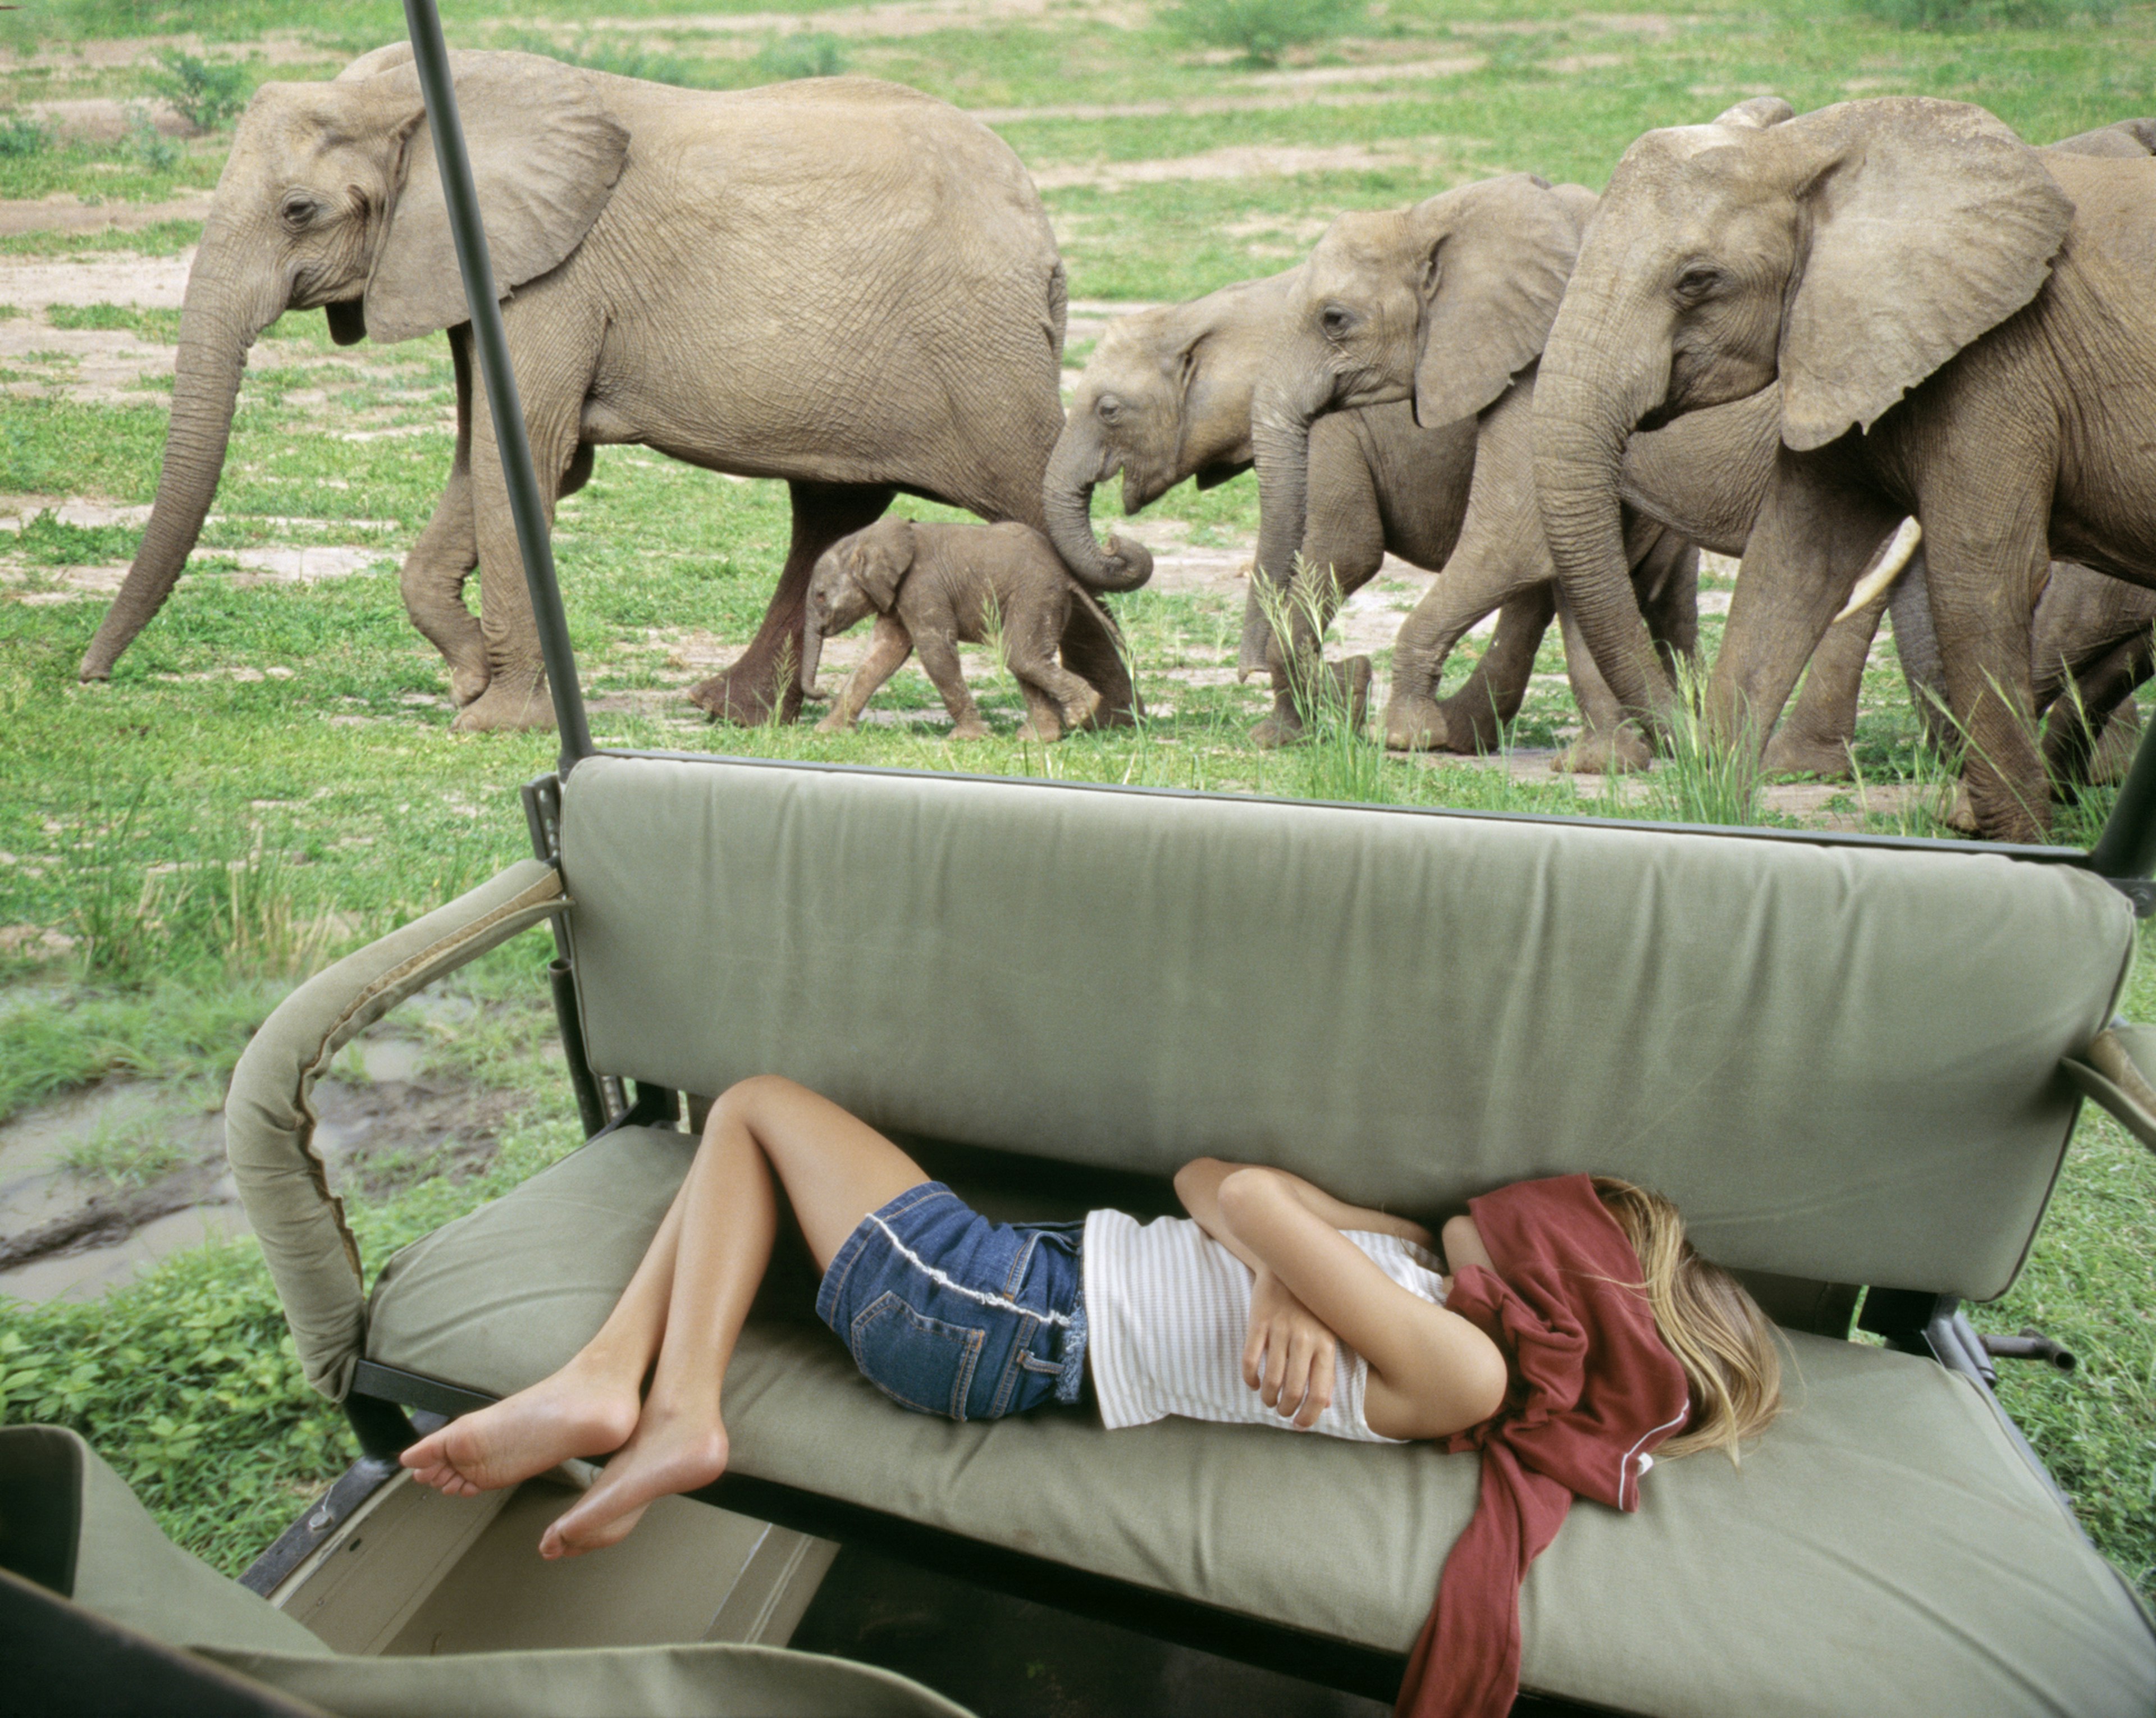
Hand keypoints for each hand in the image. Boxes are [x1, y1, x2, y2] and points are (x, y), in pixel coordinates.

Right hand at [1243, 1267, 1337, 1428]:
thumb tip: (1323, 1405)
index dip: (1309, 1417)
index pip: (1320, 1393)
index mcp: (1326, 1344)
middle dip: (1286, 1409)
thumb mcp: (1328, 1333)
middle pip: (1294, 1390)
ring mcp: (1281, 1329)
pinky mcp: (1259, 1322)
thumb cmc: (1313, 1306)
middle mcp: (1305, 1339)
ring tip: (1268, 1400)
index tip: (1300, 1425)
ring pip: (1272, 1378)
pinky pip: (1251, 1359)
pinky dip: (1250, 1378)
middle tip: (1282, 1412)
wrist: (1289, 1266)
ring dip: (1268, 1397)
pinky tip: (1252, 1383)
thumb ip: (1326, 1367)